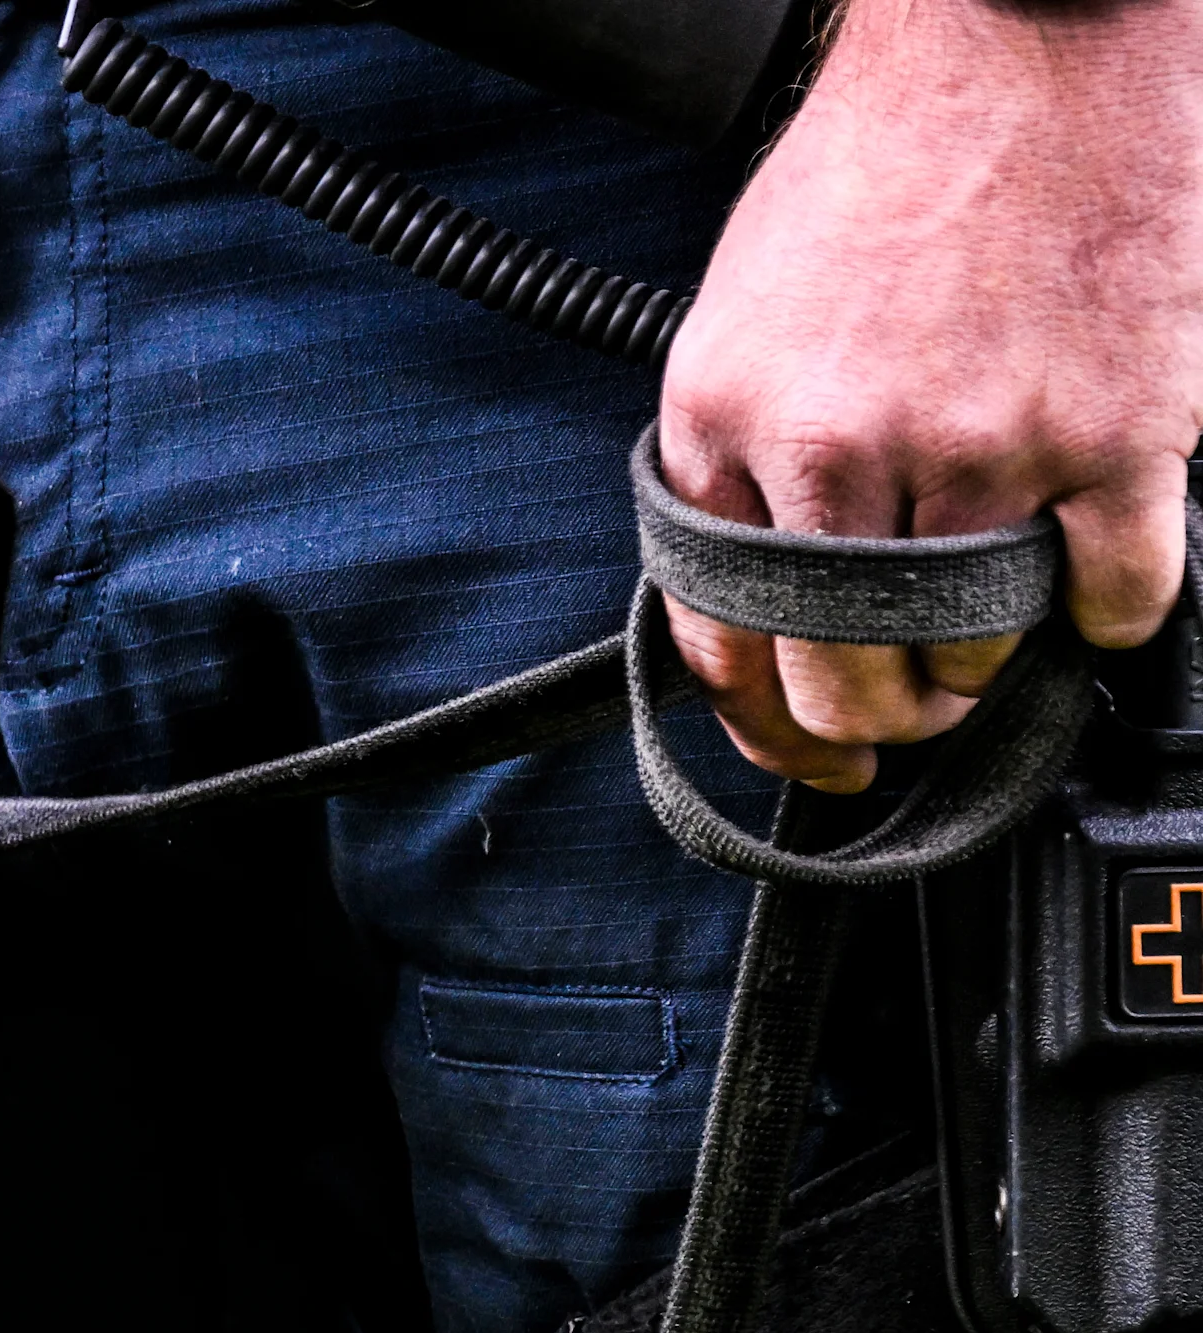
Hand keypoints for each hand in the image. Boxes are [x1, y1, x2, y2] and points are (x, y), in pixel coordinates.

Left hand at [658, 0, 1202, 791]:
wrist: (1019, 47)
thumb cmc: (883, 168)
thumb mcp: (741, 319)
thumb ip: (736, 456)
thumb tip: (748, 592)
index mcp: (730, 423)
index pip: (725, 636)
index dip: (762, 727)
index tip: (798, 755)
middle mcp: (842, 447)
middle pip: (841, 669)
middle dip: (872, 724)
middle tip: (906, 718)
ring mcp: (981, 444)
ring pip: (968, 643)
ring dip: (981, 664)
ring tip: (990, 630)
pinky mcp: (1112, 432)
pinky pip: (1113, 591)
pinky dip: (1106, 618)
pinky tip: (1094, 597)